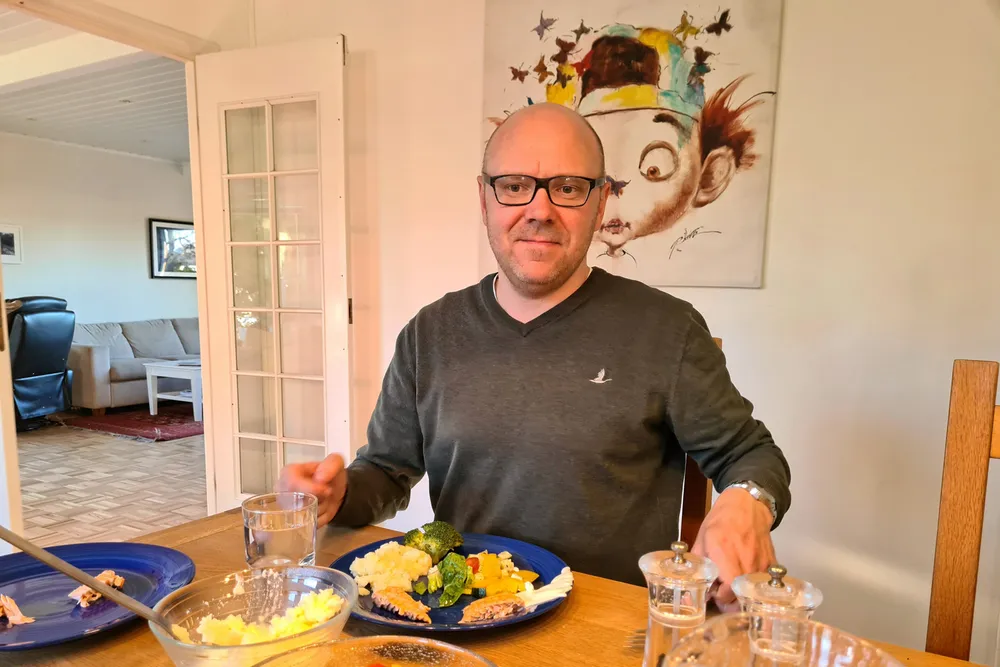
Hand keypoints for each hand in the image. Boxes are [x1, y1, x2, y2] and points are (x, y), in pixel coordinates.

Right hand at [277, 453, 347, 526]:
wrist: (335, 490)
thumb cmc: (330, 474)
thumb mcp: (336, 462)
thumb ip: (330, 465)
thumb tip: (320, 478)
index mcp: (288, 473)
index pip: (292, 484)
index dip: (311, 489)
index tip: (327, 490)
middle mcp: (282, 492)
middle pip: (298, 502)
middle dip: (319, 500)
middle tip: (328, 494)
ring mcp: (286, 509)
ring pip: (305, 515)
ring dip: (322, 509)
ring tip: (326, 500)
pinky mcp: (296, 522)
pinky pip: (310, 524)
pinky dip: (322, 518)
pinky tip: (324, 509)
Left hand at [692, 486, 775, 611]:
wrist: (747, 506)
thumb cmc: (721, 520)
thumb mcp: (702, 539)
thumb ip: (698, 563)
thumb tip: (692, 584)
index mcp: (723, 554)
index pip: (726, 592)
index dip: (718, 598)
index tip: (713, 594)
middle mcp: (745, 561)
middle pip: (740, 597)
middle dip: (729, 601)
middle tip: (722, 595)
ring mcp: (761, 564)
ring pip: (753, 594)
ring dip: (742, 595)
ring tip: (733, 588)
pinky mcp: (771, 564)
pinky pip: (763, 584)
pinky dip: (755, 587)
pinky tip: (746, 581)